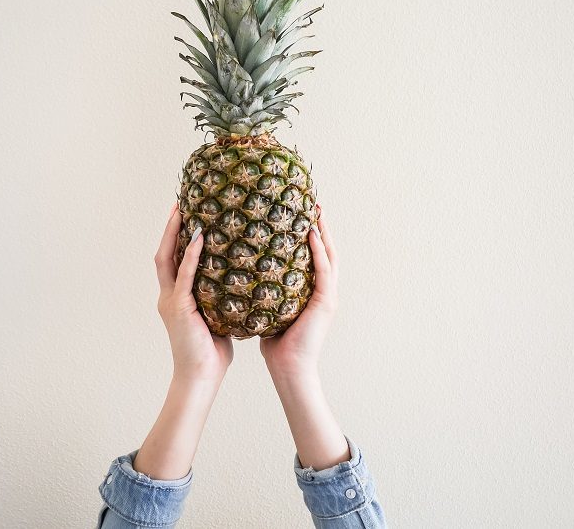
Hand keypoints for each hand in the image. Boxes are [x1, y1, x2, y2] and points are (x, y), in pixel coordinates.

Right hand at [154, 204, 232, 382]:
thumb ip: (220, 298)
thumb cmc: (211, 353)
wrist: (201, 378)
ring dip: (174, 233)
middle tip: (180, 202)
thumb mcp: (217, 317)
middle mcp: (168, 296)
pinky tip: (199, 237)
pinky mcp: (178, 308)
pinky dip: (190, 255)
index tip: (184, 214)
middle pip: (163, 253)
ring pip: (166, 259)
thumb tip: (240, 282)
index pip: (172, 260)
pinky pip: (184, 275)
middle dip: (169, 227)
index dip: (175, 237)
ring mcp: (171, 301)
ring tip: (184, 211)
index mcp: (176, 298)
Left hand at [260, 204, 338, 379]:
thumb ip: (265, 293)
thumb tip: (243, 276)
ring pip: (329, 256)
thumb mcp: (270, 310)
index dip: (311, 236)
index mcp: (313, 293)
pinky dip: (318, 251)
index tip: (303, 214)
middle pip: (326, 251)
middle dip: (321, 227)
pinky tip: (310, 234)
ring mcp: (328, 296)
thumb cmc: (277, 345)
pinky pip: (324, 270)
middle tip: (314, 203)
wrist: (288, 370)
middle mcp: (325, 291)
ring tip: (316, 210)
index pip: (314, 258)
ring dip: (323, 232)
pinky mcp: (325, 302)